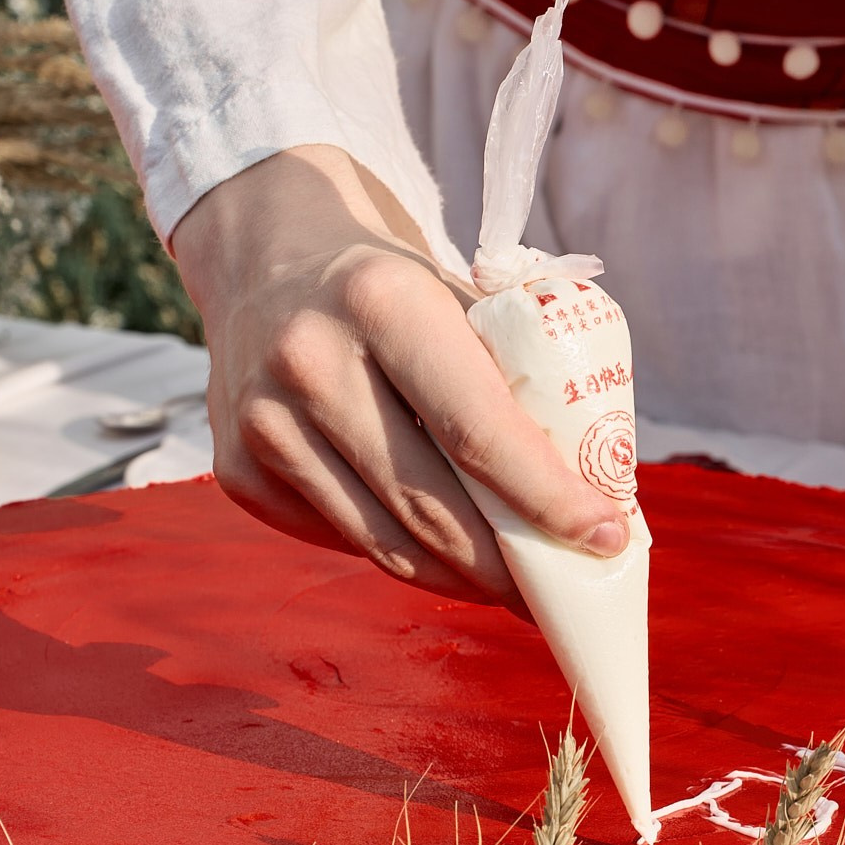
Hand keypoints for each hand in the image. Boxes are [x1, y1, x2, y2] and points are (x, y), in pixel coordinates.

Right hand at [172, 145, 629, 606]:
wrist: (266, 256)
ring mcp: (262, 424)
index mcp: (385, 302)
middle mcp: (311, 362)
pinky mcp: (238, 471)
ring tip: (513, 587)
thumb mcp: (458, 297)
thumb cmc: (393, 288)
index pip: (479, 432)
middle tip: (562, 588)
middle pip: (431, 505)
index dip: (548, 500)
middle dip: (510, 565)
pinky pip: (342, 539)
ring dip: (461, 578)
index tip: (605, 537)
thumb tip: (596, 489)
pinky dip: (401, 554)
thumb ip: (517, 378)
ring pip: (385, 542)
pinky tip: (440, 552)